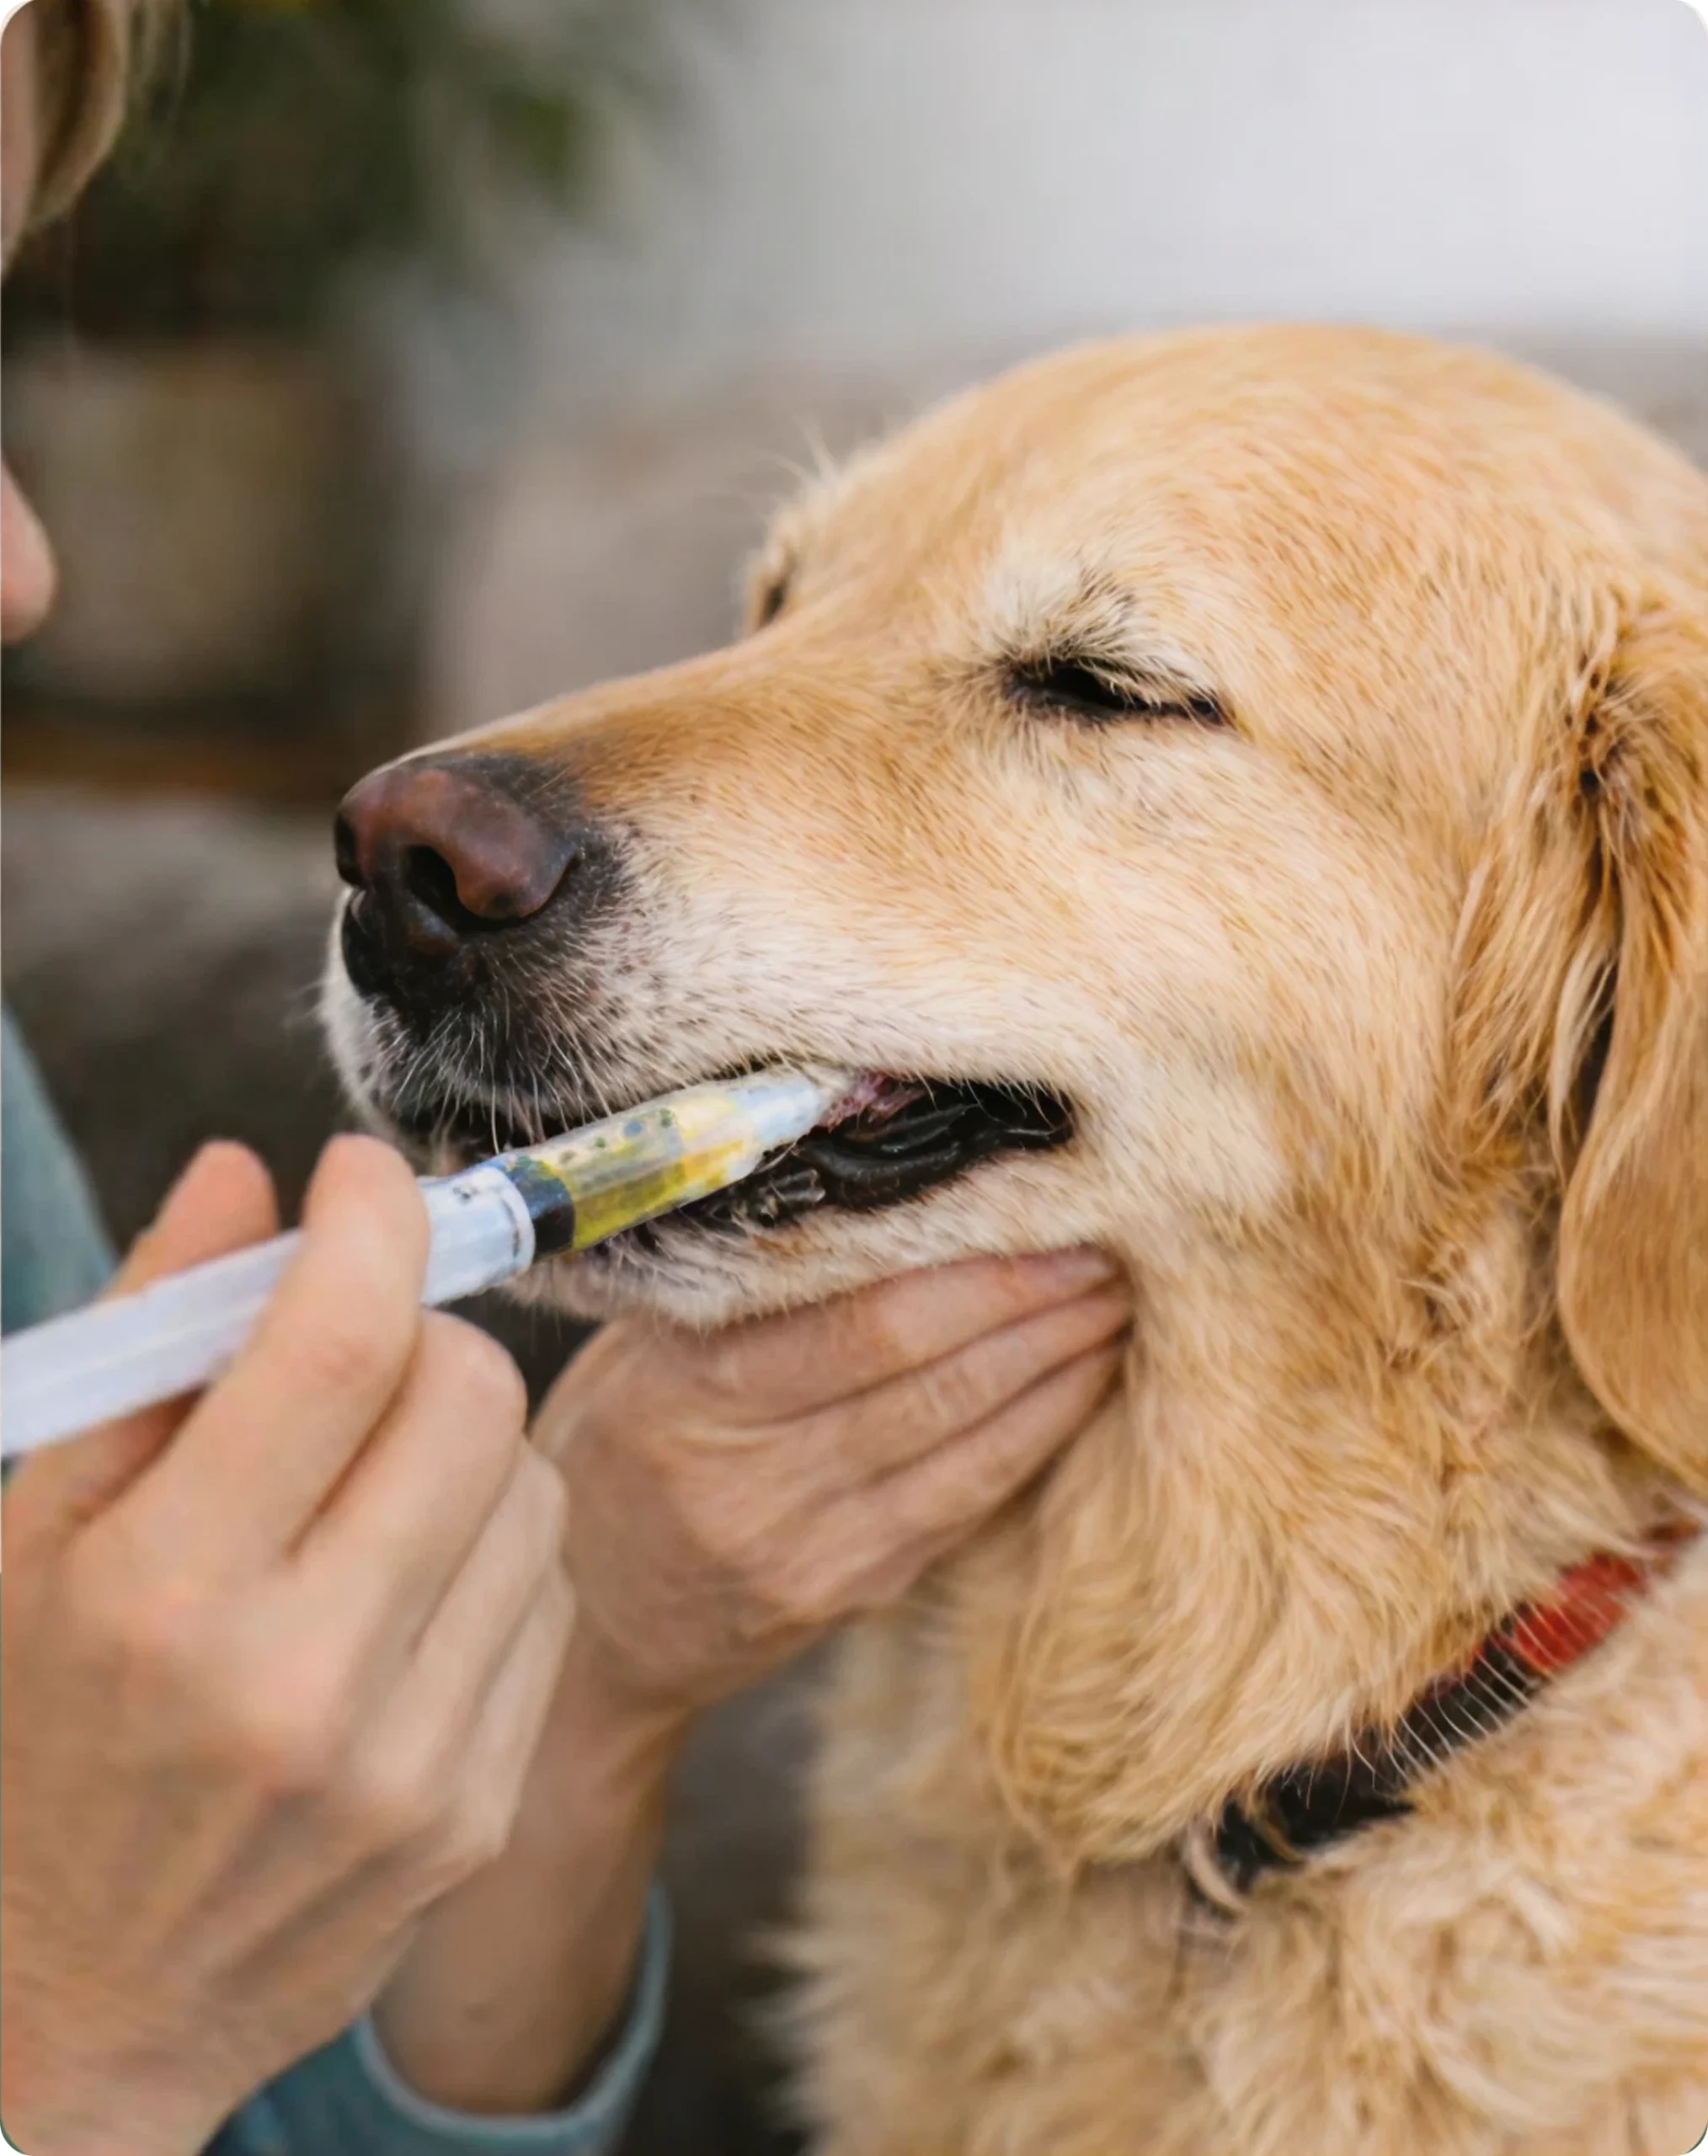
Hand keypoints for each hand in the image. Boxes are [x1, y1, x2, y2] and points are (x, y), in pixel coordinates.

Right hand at [1, 1139, 570, 2155]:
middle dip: (420, 1328)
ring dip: (464, 1437)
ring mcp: (409, 1761)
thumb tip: (244, 1174)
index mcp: (165, 1595)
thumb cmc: (37, 1734)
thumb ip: (145, 1340)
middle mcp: (302, 1683)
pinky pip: (546, 1597)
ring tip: (368, 1475)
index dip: (370, 1220)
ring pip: (530, 1486)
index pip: (334, 1347)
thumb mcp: (37, 1532)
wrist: (76, 2005)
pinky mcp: (477, 1810)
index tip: (363, 1173)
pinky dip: (492, 1544)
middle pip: (465, 1399)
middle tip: (357, 1343)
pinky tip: (406, 1574)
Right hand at [540, 1247, 1129, 1725]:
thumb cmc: (615, 1451)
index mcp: (684, 1394)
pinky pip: (962, 1504)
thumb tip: (877, 1191)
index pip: (859, 1324)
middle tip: (1113, 1245)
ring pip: (962, 1444)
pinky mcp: (845, 1596)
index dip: (971, 1272)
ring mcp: (801, 1548)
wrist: (587, 1631)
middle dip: (1035, 1306)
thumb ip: (741, 1293)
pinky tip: (1078, 1385)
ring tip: (1114, 1302)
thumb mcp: (637, 1357)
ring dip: (1056, 1368)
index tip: (1047, 1210)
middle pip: (927, 1377)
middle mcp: (743, 1478)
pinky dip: (1031, 1438)